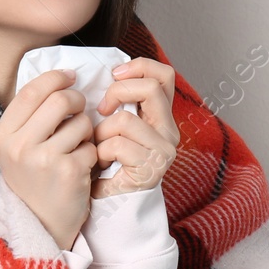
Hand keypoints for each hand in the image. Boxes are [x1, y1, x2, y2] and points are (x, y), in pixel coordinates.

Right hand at [0, 68, 96, 249]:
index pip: (31, 91)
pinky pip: (91, 146)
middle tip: (80, 110)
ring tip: (78, 145)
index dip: (55, 78)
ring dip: (86, 130)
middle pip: (60, 100)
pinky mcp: (69, 172)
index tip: (70, 76)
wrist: (41, 225)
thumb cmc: (33, 180)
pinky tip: (81, 167)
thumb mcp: (17, 149)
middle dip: (77, 101)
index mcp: (4, 135)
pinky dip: (91, 154)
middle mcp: (20, 145)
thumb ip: (30, 117)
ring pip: (81, 122)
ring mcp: (44, 159)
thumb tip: (59, 79)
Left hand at [90, 57, 180, 198]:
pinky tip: (100, 163)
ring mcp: (164, 151)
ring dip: (101, 131)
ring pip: (125, 119)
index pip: (164, 75)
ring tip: (98, 146)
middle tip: (102, 109)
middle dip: (117, 92)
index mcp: (162, 116)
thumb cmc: (106, 160)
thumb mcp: (113, 123)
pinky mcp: (152, 168)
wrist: (107, 201)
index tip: (115, 75)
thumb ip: (120, 101)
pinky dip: (100, 152)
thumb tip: (112, 71)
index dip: (140, 66)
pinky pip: (117, 145)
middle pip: (150, 88)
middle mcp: (169, 131)